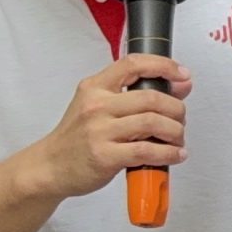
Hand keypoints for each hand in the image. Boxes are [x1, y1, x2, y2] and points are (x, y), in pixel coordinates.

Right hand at [26, 56, 190, 199]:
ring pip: (153, 122)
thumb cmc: (78, 137)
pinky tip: (175, 155)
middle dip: (177, 109)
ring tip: (178, 139)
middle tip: (180, 120)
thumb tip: (181, 84)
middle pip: (152, 97)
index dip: (164, 66)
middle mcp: (96, 105)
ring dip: (176, 131)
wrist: (49, 167)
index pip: (133, 64)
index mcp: (95, 87)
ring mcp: (99, 131)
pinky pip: (147, 150)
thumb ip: (137, 95)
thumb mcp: (100, 107)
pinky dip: (169, 153)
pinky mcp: (104, 156)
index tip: (183, 74)